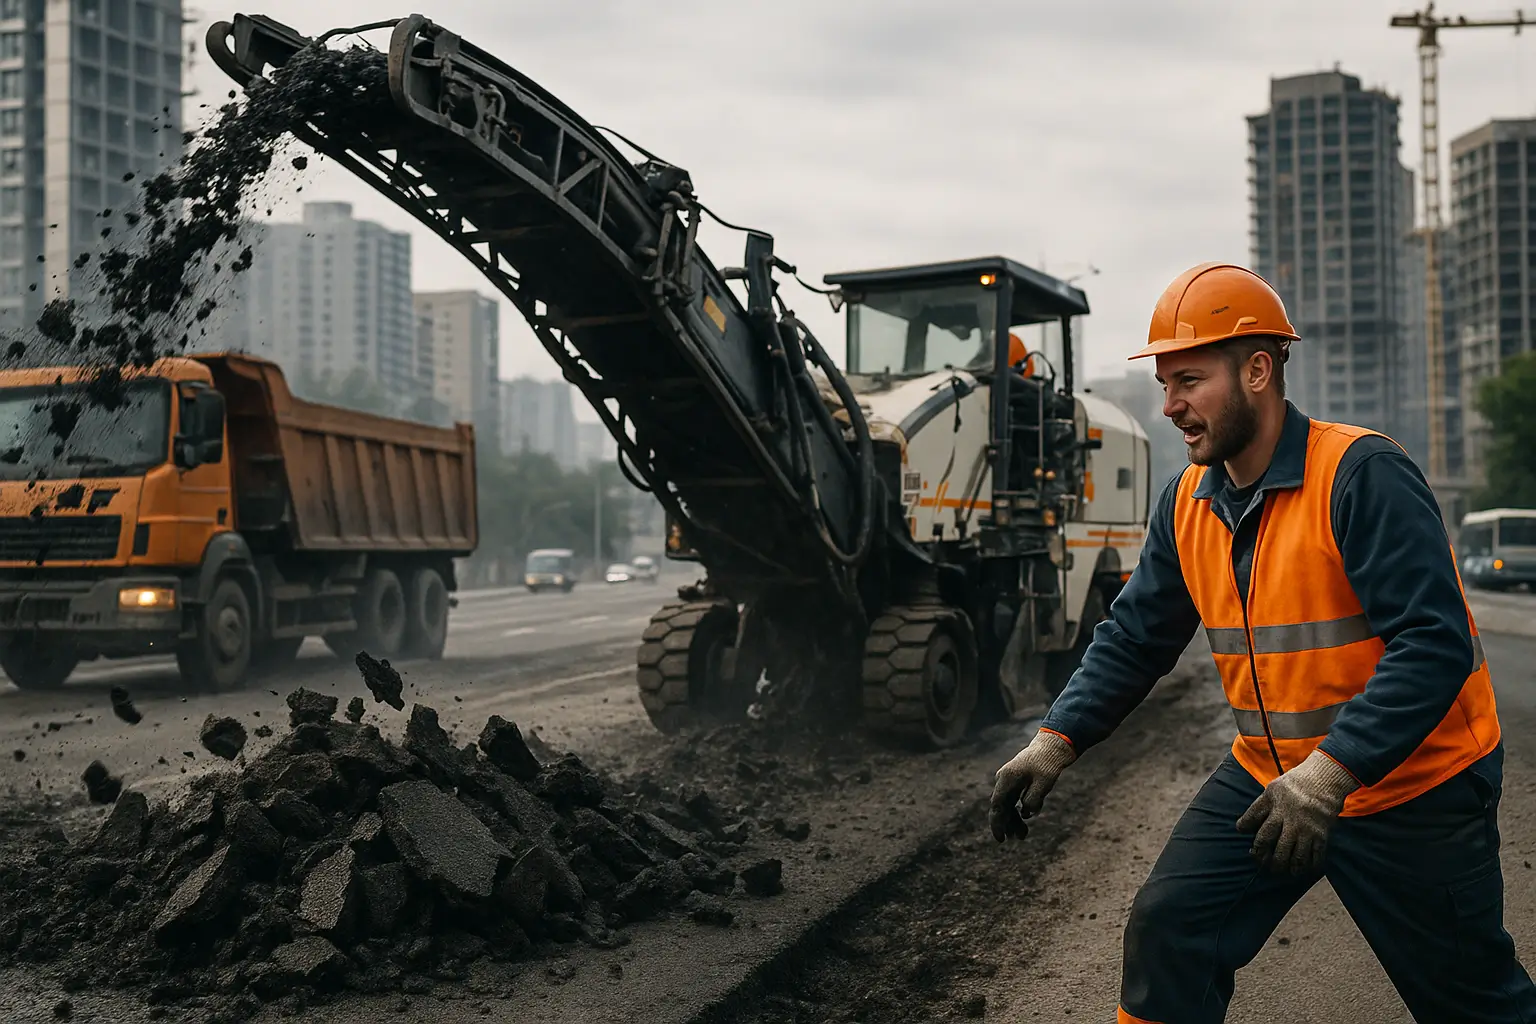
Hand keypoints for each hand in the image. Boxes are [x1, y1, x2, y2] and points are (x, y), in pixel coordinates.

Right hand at [989, 729, 1076, 841]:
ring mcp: (1008, 780)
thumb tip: (1026, 815)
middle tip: (1020, 837)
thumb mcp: (1044, 783)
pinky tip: (1026, 817)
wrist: (1052, 746)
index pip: (997, 806)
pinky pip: (1013, 799)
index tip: (1001, 839)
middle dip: (1009, 823)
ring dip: (1014, 818)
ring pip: (1007, 804)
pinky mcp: (1016, 781)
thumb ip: (1033, 800)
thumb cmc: (1048, 763)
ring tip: (1023, 834)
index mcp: (1007, 778)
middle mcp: (1004, 779)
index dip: (998, 824)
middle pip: (1002, 807)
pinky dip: (1018, 810)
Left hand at [1235, 750, 1359, 874]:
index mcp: (1275, 808)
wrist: (1324, 779)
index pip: (1259, 829)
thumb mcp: (1271, 790)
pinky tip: (1303, 870)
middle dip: (1268, 861)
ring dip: (1288, 867)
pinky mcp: (1322, 835)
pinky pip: (1316, 856)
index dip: (1252, 841)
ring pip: (1296, 857)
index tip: (1250, 848)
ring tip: (1283, 871)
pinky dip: (1309, 866)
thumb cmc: (1294, 784)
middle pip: (1276, 847)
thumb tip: (1241, 827)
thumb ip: (1258, 808)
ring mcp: (1307, 829)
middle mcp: (1290, 821)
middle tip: (1265, 866)